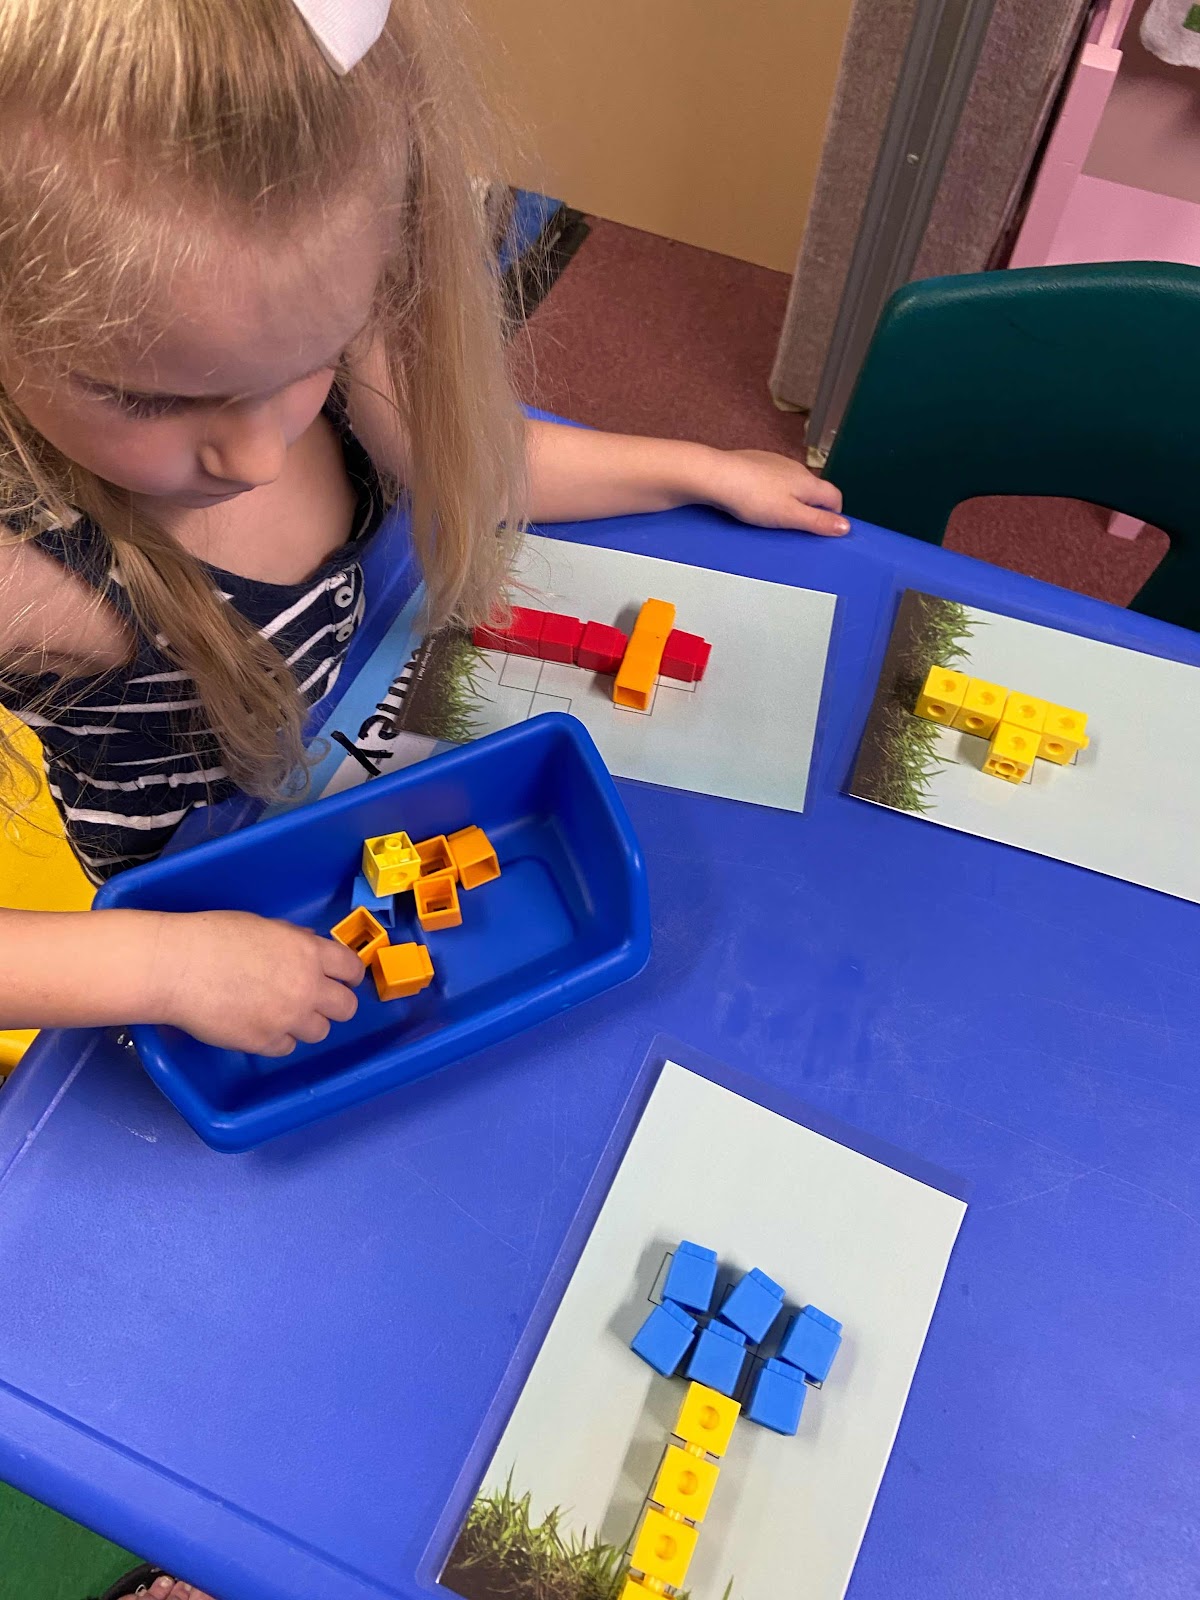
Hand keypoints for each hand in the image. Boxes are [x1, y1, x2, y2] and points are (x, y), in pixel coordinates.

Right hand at [149, 910, 364, 1055]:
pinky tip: (258, 1024)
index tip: (344, 981)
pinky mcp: (265, 1042)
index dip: (349, 976)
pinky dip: (277, 1039)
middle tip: (317, 1003)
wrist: (178, 967)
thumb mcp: (263, 926)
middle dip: (335, 1005)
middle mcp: (307, 987)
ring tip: (281, 1013)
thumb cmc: (212, 937)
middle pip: (346, 1008)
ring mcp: (289, 1018)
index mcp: (309, 952)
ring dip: (305, 1024)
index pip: (352, 968)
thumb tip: (308, 946)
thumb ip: (293, 940)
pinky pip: (286, 1047)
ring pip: (320, 1032)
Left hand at [705, 448, 847, 535]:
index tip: (823, 530)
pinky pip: (772, 480)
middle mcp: (796, 468)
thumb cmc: (753, 498)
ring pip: (792, 484)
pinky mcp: (756, 462)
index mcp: (808, 482)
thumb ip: (817, 522)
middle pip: (814, 490)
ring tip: (771, 517)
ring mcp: (775, 463)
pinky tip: (755, 502)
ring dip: (789, 500)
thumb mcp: (790, 516)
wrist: (717, 476)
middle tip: (793, 528)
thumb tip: (846, 527)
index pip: (835, 496)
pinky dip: (770, 492)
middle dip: (809, 509)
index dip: (833, 514)